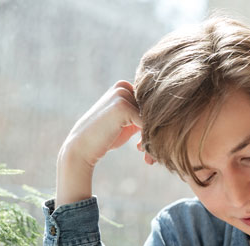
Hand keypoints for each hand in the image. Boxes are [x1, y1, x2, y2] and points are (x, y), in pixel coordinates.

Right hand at [56, 81, 149, 206]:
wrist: (82, 147)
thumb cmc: (106, 137)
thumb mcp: (127, 122)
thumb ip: (141, 114)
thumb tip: (168, 115)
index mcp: (123, 87)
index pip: (151, 102)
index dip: (153, 122)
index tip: (148, 144)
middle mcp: (123, 87)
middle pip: (153, 108)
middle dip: (154, 131)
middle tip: (148, 152)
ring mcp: (122, 95)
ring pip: (151, 116)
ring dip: (152, 137)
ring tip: (145, 154)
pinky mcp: (123, 107)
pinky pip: (147, 124)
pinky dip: (148, 139)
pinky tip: (141, 151)